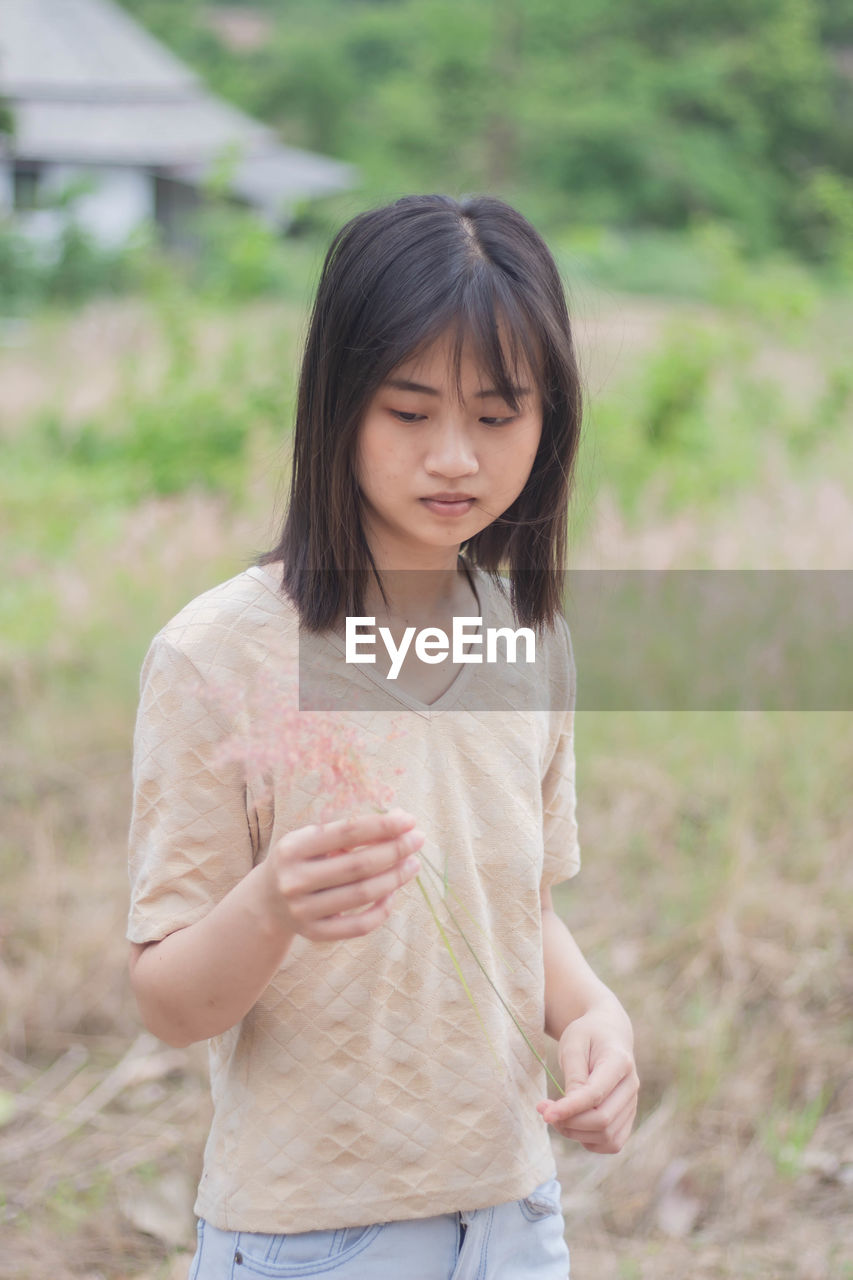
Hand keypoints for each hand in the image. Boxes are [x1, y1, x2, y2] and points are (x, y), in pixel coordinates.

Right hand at [260, 808, 423, 941]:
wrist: (267, 901)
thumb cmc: (301, 860)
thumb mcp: (313, 839)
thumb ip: (350, 831)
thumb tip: (399, 819)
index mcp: (293, 848)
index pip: (347, 832)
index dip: (382, 825)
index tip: (410, 820)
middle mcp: (295, 880)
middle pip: (358, 865)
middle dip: (395, 850)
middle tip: (418, 840)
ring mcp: (303, 910)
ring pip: (362, 895)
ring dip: (395, 878)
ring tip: (413, 864)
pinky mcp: (315, 934)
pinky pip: (359, 926)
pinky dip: (381, 910)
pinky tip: (393, 893)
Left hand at [537, 1008, 638, 1152]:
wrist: (608, 1032)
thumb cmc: (587, 1035)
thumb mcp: (573, 1044)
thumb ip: (573, 1076)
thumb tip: (568, 1109)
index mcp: (620, 1061)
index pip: (595, 1094)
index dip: (569, 1108)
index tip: (545, 1113)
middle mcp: (631, 1085)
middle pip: (603, 1120)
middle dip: (570, 1122)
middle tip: (545, 1110)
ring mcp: (632, 1103)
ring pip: (608, 1137)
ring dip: (577, 1133)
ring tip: (557, 1115)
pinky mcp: (628, 1116)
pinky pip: (611, 1143)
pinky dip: (589, 1141)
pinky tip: (574, 1124)